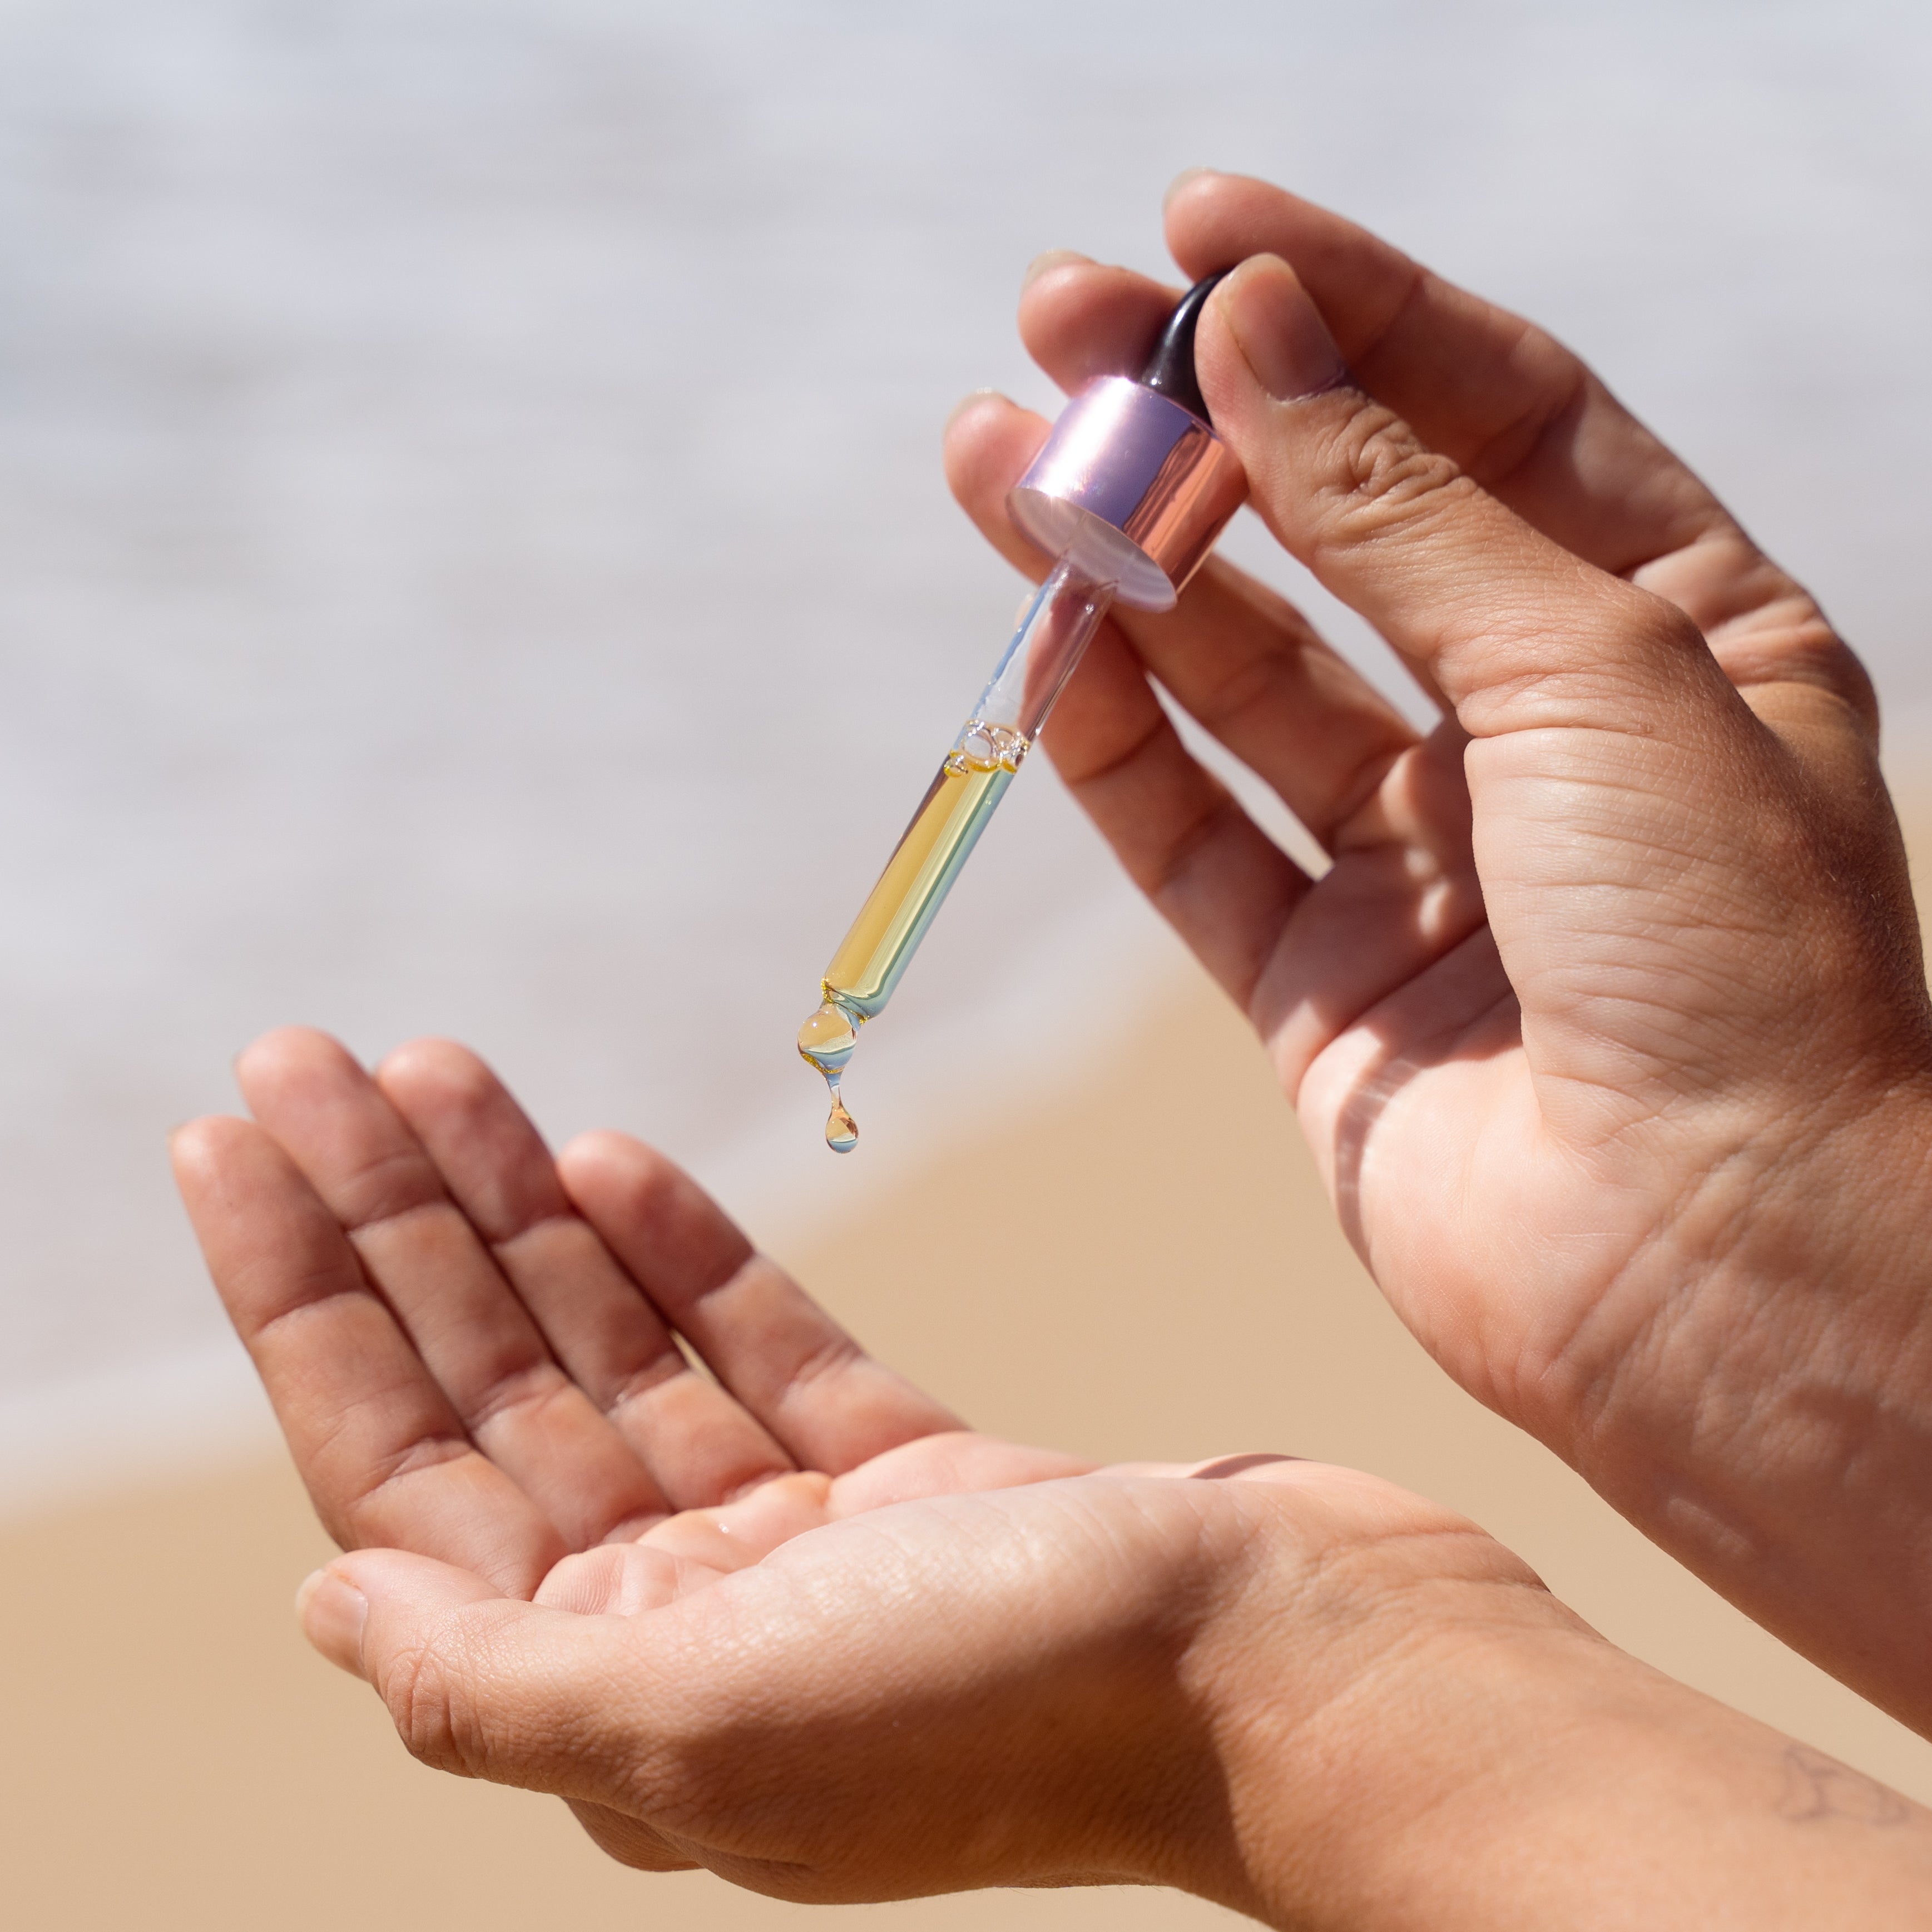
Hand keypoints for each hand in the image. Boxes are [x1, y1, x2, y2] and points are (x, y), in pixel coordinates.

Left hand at [174, 1031, 1931, 1923]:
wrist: (1300, 1660)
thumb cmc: (1032, 1702)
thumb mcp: (729, 1730)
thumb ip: (502, 1688)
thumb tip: (325, 1610)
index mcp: (624, 1696)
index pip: (407, 1470)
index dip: (306, 1302)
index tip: (232, 1140)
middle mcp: (693, 1624)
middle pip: (499, 1385)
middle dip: (393, 1218)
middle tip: (301, 1054)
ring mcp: (803, 1548)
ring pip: (618, 1345)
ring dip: (520, 1204)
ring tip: (432, 1061)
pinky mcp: (909, 1473)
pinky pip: (757, 1343)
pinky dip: (682, 1252)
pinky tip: (604, 1157)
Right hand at [944, 172, 1931, 1730]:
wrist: (1716, 1279)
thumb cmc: (1733, 965)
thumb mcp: (1592, 678)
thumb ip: (1402, 514)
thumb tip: (1255, 330)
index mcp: (1677, 627)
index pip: (1487, 409)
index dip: (1344, 305)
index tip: (1198, 228)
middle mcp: (1546, 733)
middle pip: (1339, 532)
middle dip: (1199, 425)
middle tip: (1053, 324)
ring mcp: (1426, 861)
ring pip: (1241, 679)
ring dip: (1121, 569)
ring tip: (996, 461)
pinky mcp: (1325, 983)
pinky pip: (1195, 838)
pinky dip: (1113, 747)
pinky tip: (1043, 648)